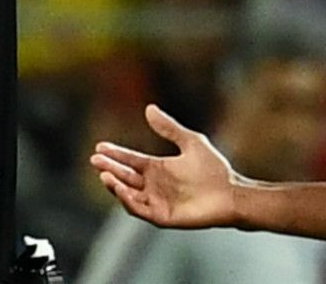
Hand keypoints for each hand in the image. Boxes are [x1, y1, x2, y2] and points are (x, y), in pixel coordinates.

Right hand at [90, 104, 238, 228]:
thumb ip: (169, 128)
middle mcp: (154, 185)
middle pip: (125, 177)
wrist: (230, 193)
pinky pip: (140, 209)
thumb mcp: (190, 142)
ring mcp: (157, 201)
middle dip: (109, 169)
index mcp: (158, 168)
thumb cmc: (213, 168)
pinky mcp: (162, 216)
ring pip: (128, 194)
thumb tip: (149, 108)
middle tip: (95, 160)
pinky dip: (128, 201)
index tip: (100, 146)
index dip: (115, 154)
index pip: (131, 161)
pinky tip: (121, 189)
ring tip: (105, 174)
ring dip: (115, 185)